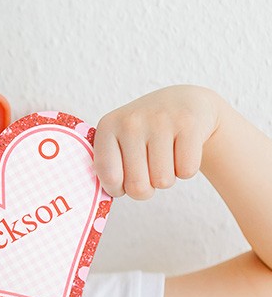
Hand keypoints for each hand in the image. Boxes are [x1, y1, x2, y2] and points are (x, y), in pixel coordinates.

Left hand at [93, 85, 221, 199]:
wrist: (186, 102)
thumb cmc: (146, 133)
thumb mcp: (119, 141)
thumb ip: (108, 167)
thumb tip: (110, 194)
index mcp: (107, 127)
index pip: (109, 177)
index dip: (118, 189)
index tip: (123, 181)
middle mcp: (131, 121)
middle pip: (137, 186)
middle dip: (145, 189)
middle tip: (149, 170)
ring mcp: (160, 120)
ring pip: (163, 181)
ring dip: (166, 178)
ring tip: (165, 157)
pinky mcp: (189, 123)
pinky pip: (187, 171)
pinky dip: (186, 169)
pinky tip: (182, 150)